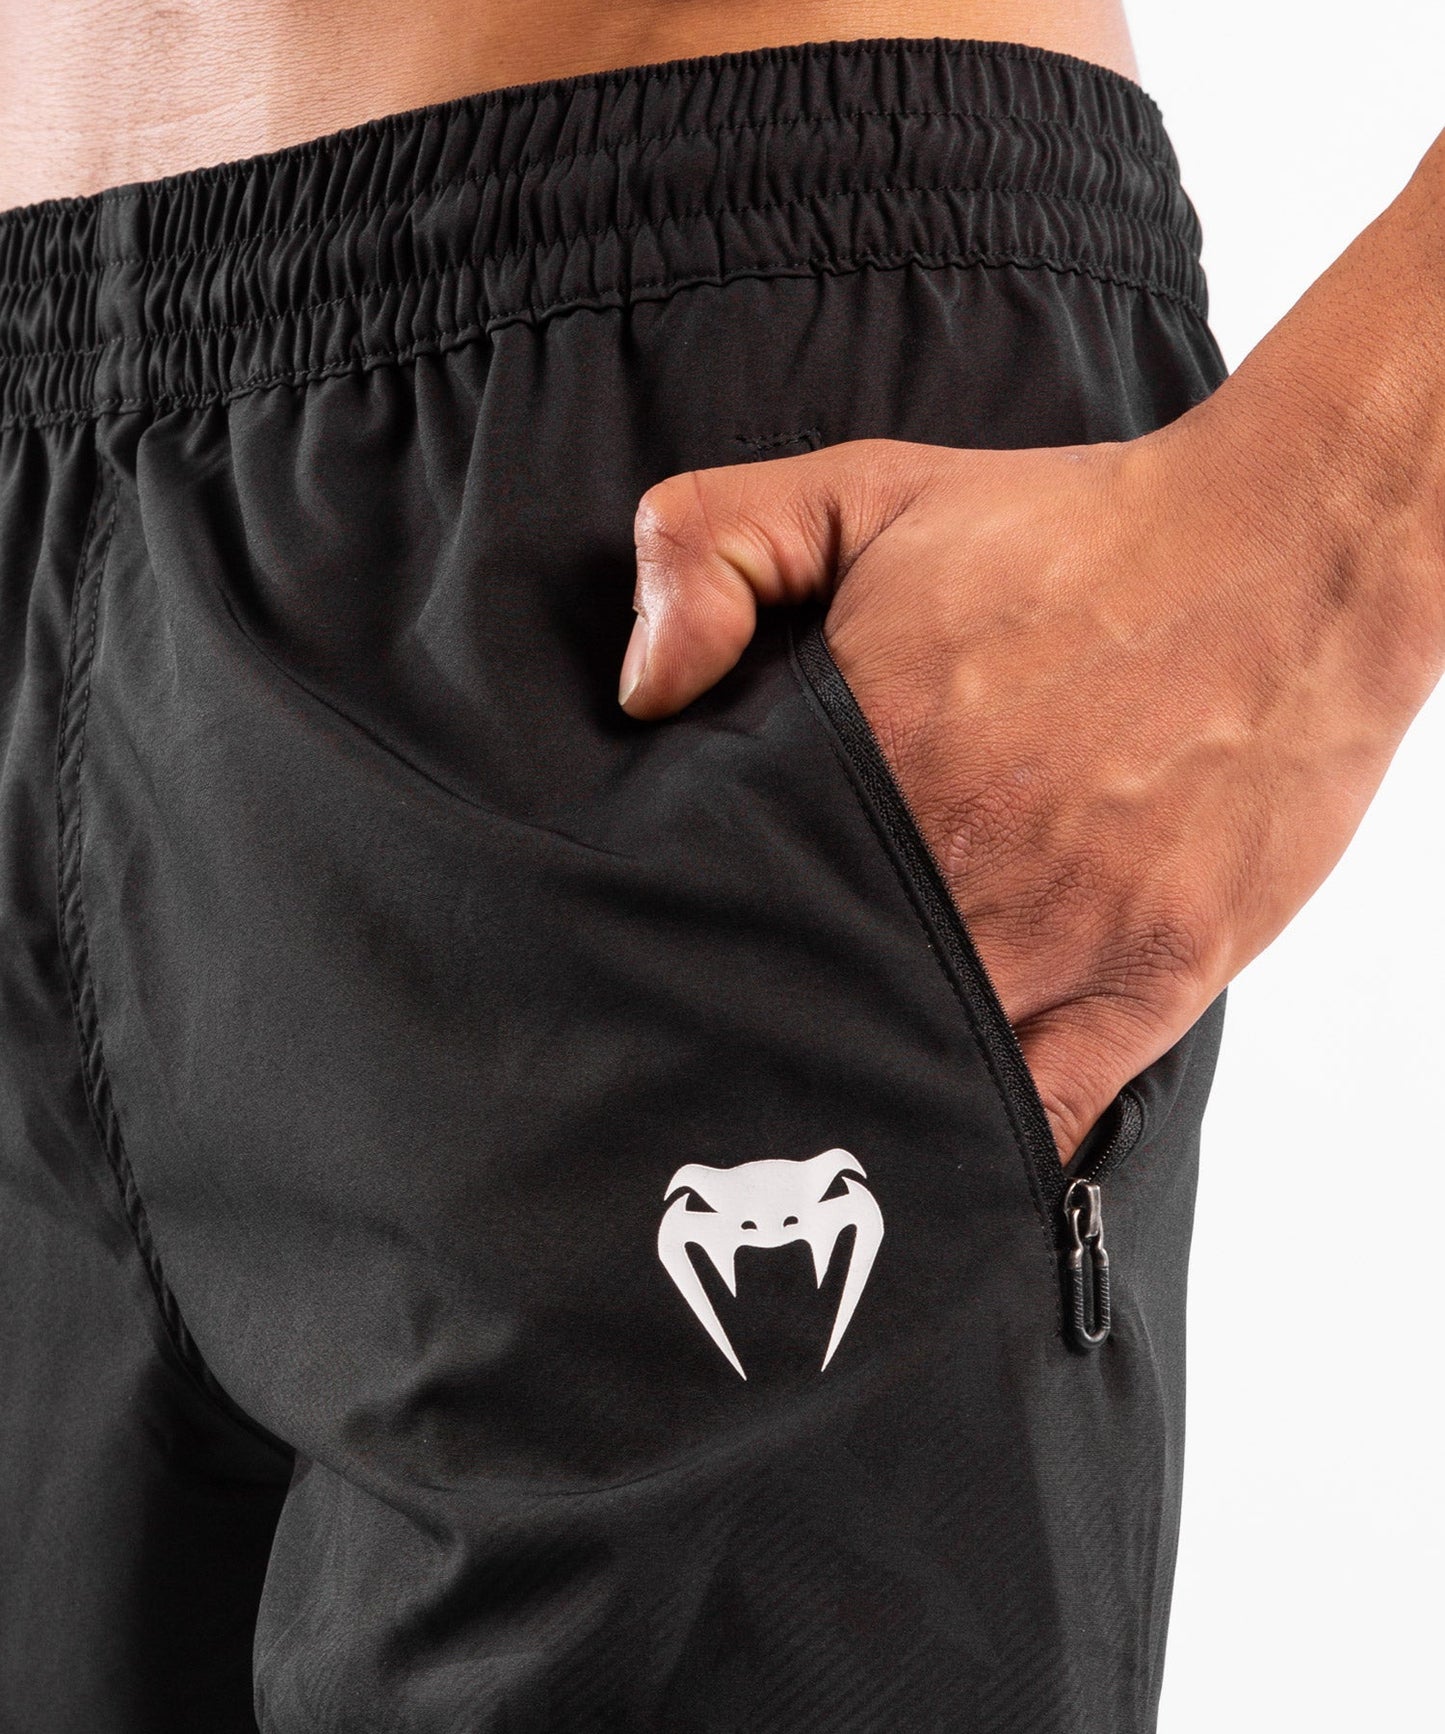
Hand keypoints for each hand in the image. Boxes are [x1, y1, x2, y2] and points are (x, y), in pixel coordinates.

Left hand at [618, 428, 1415, 1159]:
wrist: (1283, 557)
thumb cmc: (1072, 534)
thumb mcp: (865, 490)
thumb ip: (716, 548)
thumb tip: (643, 688)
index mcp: (866, 756)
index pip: (726, 890)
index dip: (681, 939)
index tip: (655, 967)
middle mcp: (950, 864)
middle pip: (811, 994)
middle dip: (758, 1030)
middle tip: (712, 1067)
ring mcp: (1056, 933)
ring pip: (917, 1065)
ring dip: (859, 1092)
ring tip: (806, 1116)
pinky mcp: (1151, 974)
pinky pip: (1045, 1107)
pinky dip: (987, 1143)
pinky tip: (940, 1153)